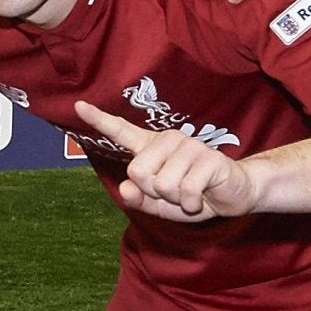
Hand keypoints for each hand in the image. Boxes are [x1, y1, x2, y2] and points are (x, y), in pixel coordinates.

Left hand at [74, 100, 263, 221]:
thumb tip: (125, 188)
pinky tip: (200, 199)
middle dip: (154, 192)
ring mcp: (189, 146)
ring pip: (161, 184)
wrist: (232, 195)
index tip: (78, 106)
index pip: (121, 131)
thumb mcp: (159, 204)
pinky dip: (190, 204)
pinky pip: (184, 191)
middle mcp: (168, 141)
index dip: (99, 120)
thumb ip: (139, 198)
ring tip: (189, 193)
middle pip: (138, 172)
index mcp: (151, 148)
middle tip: (174, 192)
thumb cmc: (192, 196)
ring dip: (175, 199)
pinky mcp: (207, 159)